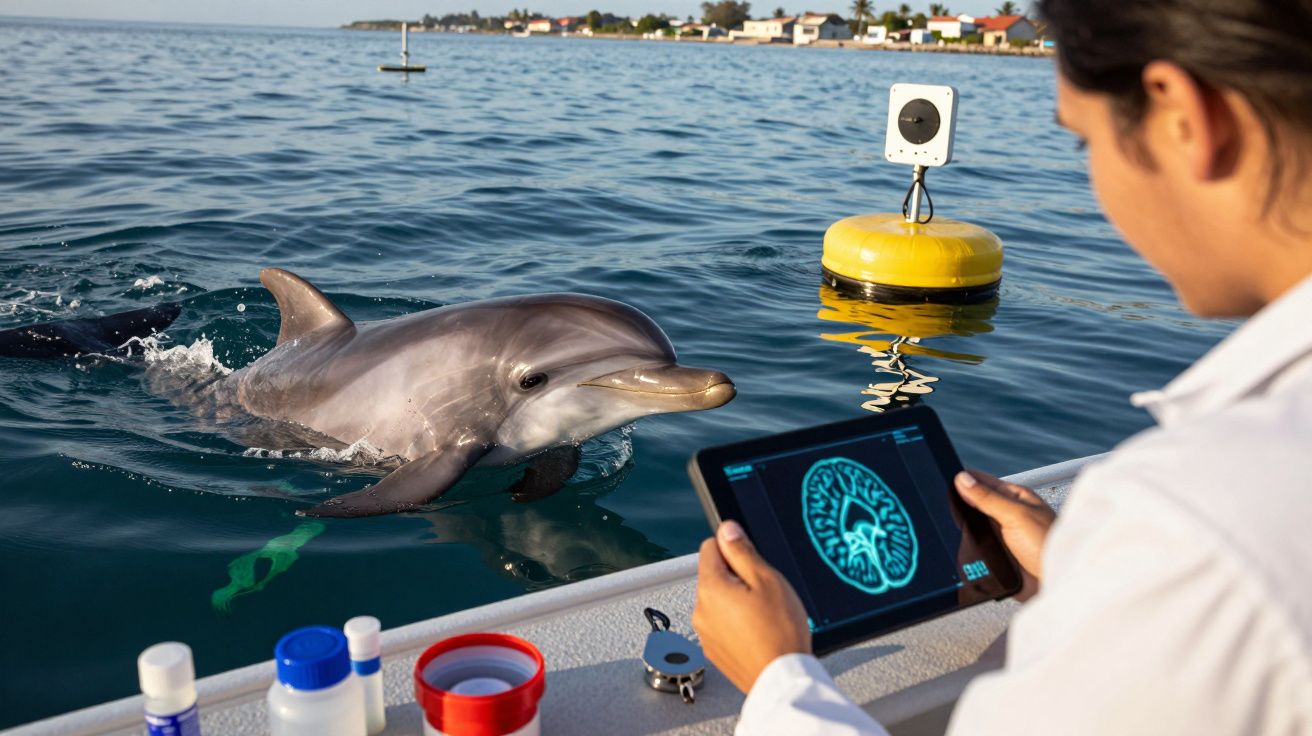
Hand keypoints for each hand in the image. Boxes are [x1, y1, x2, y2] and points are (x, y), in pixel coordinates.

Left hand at [693, 520, 811, 692]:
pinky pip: (722, 625)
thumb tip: (727, 529)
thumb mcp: (767, 580)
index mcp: (710, 588)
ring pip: (719, 601)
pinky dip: (737, 624)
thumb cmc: (779, 633)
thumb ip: (742, 551)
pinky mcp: (715, 651)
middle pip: (714, 575)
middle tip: (763, 591)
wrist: (783, 679)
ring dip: (737, 601)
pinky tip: (759, 631)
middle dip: (736, 577)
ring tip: (763, 615)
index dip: (733, 549)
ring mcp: (706, 633)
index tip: (749, 559)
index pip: (709, 547)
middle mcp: (701, 611)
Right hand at [955, 469, 1055, 600]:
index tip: (942, 479)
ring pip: (971, 529)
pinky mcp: (995, 557)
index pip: (982, 482)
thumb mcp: (1016, 515)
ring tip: (951, 530)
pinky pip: (973, 550)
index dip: (963, 480)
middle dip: (960, 508)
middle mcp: (1006, 515)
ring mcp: (1000, 537)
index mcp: (1015, 497)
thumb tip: (962, 479)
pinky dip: (967, 550)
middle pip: (973, 506)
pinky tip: (960, 549)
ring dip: (963, 531)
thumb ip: (987, 498)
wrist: (1054, 584)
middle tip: (943, 508)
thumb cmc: (1048, 546)